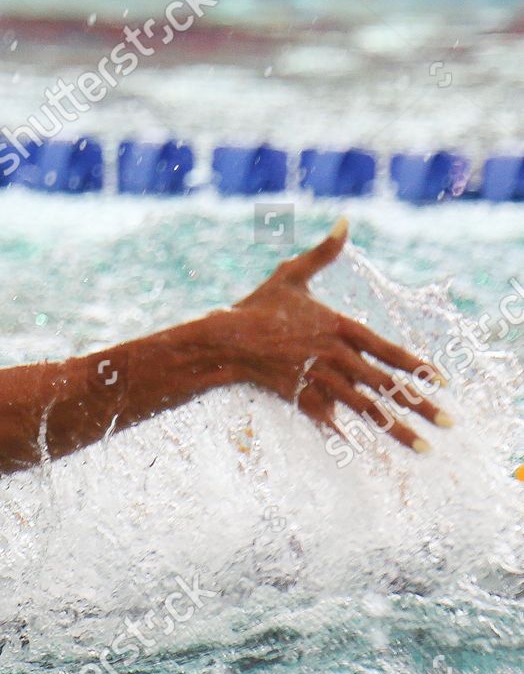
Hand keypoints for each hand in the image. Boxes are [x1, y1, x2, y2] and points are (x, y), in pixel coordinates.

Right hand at [216, 217, 450, 451]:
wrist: (224, 340)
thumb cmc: (257, 307)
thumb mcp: (291, 276)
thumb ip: (323, 252)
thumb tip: (344, 220)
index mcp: (340, 327)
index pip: (390, 350)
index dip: (418, 366)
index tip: (442, 381)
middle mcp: (336, 355)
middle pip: (387, 385)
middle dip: (421, 406)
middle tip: (449, 422)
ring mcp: (319, 379)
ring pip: (366, 408)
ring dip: (396, 430)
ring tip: (422, 448)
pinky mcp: (300, 397)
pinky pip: (331, 420)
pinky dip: (349, 437)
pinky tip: (365, 453)